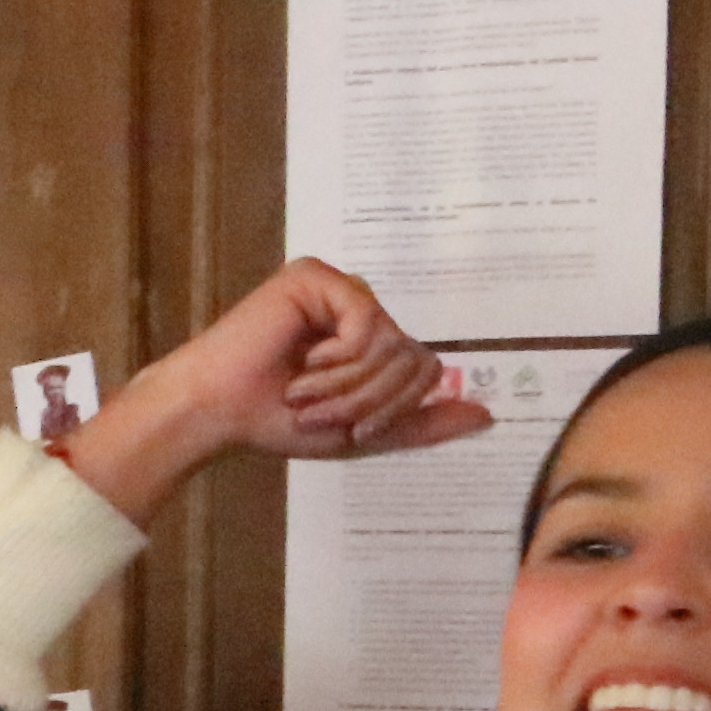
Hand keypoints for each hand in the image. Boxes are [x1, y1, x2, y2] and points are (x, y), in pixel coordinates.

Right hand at [62, 262, 489, 524]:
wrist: (221, 412)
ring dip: (349, 386)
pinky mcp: (316, 278)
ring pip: (392, 344)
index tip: (348, 428)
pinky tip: (300, 362)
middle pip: (415, 357)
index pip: (427, 369)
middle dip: (369, 400)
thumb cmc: (277, 422)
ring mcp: (340, 288)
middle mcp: (362, 307)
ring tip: (304, 391)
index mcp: (375, 337)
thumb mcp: (366, 432)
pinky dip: (338, 360)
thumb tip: (488, 415)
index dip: (394, 408)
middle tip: (319, 410)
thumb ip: (423, 424)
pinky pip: (366, 324)